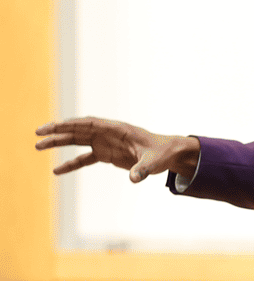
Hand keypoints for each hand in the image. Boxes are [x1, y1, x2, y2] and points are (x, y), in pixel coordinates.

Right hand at [35, 117, 199, 182]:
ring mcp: (106, 143)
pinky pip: (85, 158)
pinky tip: (56, 170)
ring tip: (38, 145)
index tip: (54, 126)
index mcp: (118, 130)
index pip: (90, 123)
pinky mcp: (107, 154)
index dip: (71, 124)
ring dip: (59, 142)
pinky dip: (71, 163)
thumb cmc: (161, 154)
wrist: (167, 154)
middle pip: (79, 130)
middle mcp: (109, 134)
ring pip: (78, 141)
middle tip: (38, 134)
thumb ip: (143, 169)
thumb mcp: (153, 162)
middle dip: (58, 131)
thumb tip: (135, 179)